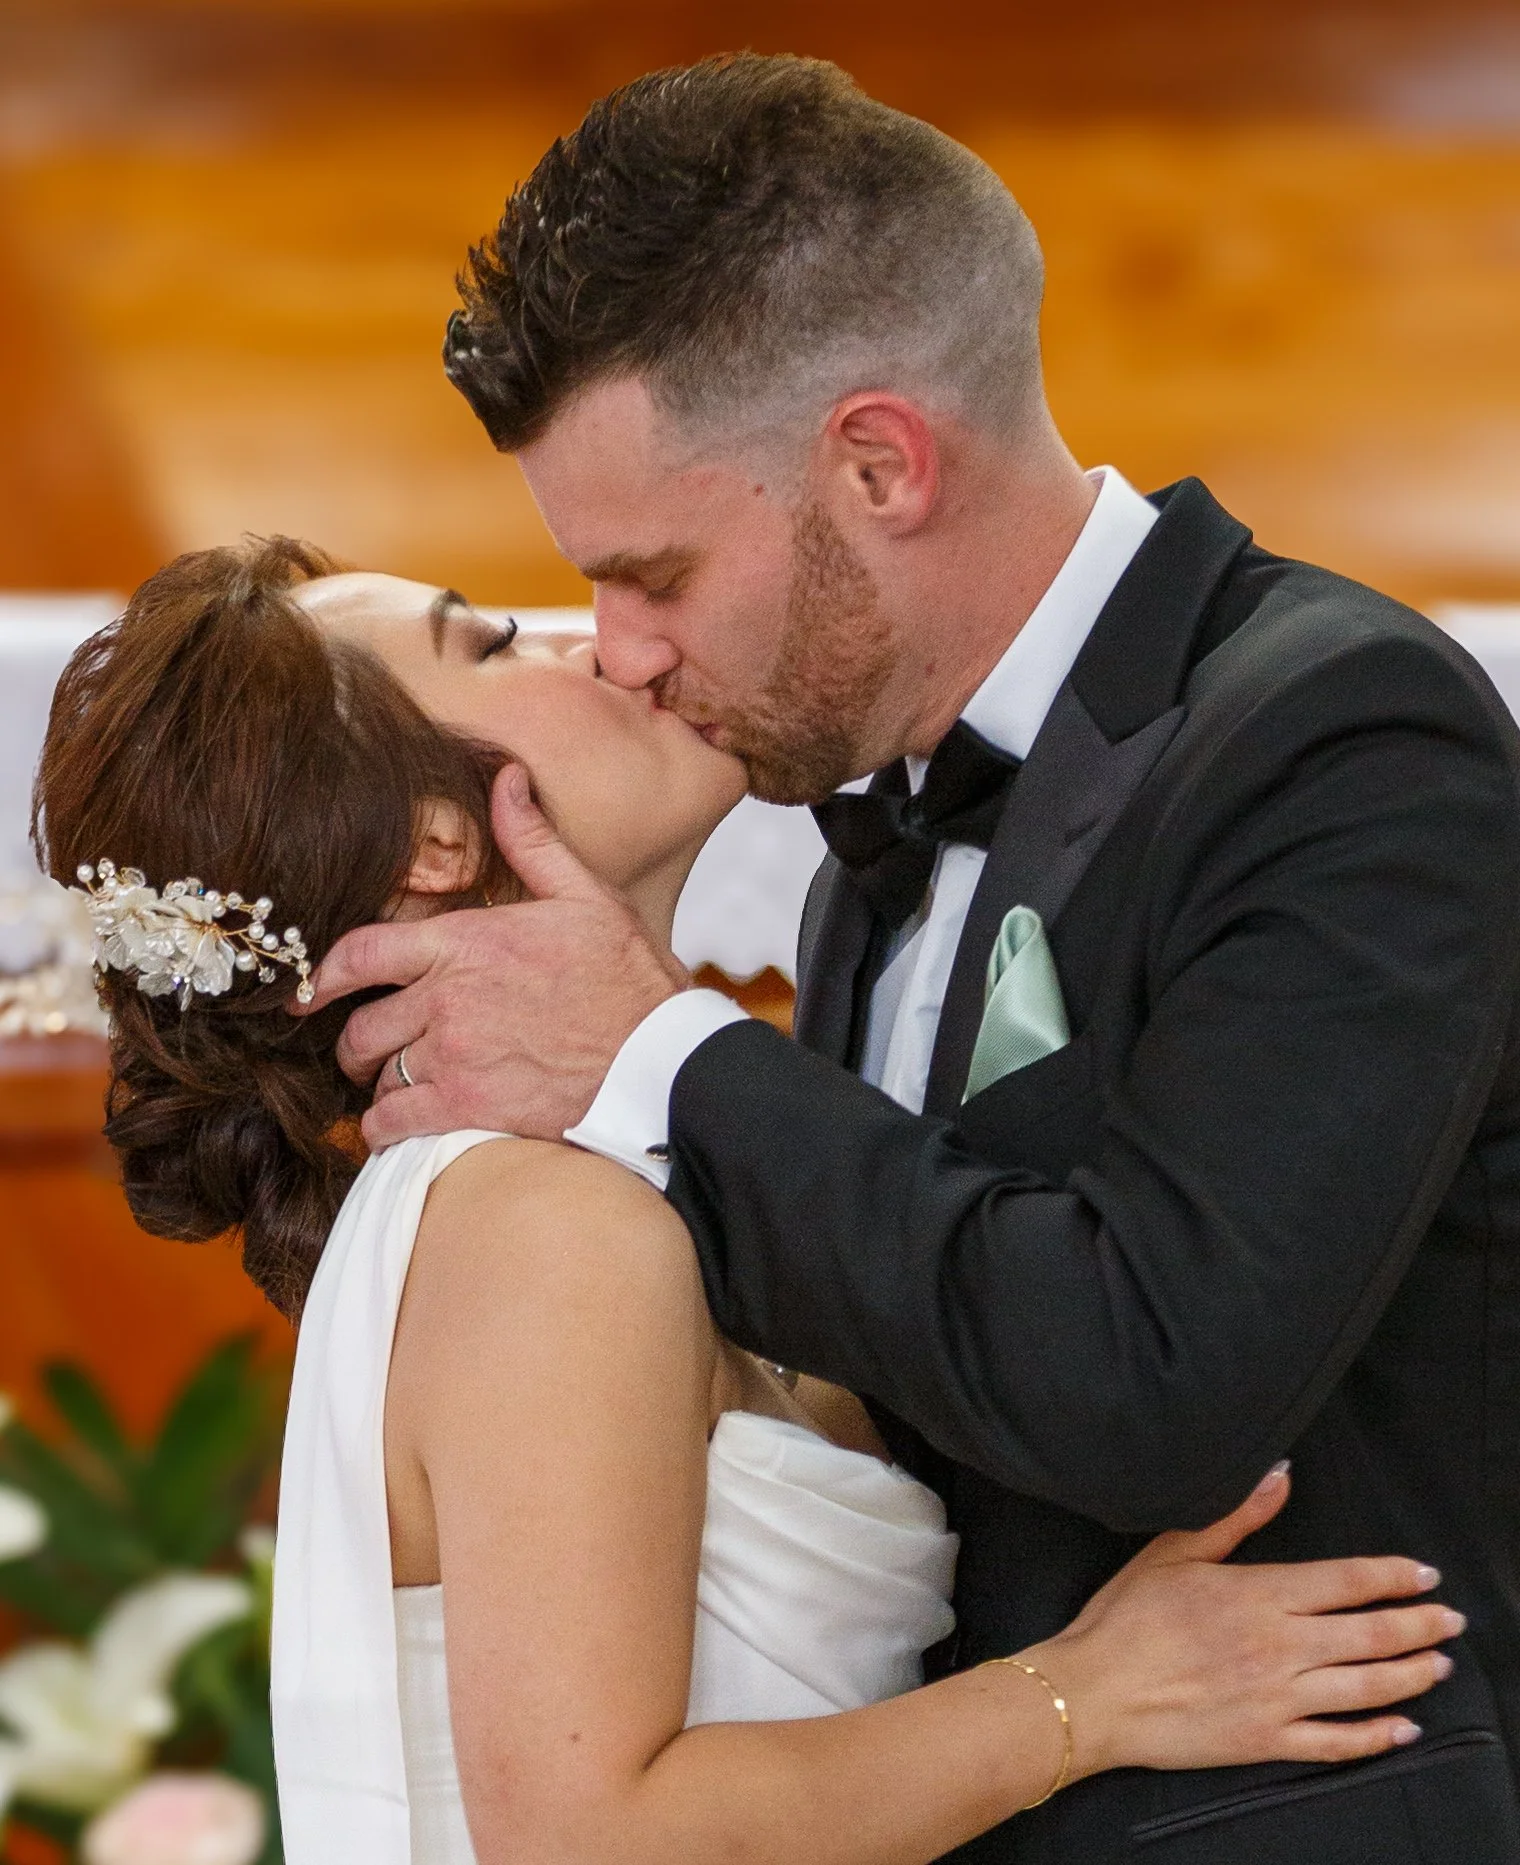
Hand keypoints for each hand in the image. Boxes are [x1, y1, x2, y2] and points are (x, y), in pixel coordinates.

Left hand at [299, 766, 685, 1146]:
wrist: (660, 1059)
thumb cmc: (629, 978)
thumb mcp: (586, 896)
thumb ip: (531, 841)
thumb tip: (507, 780)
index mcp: (466, 942)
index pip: (362, 952)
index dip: (323, 975)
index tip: (309, 992)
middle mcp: (447, 998)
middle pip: (360, 1025)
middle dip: (355, 1042)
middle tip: (366, 1052)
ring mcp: (454, 1055)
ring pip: (376, 1075)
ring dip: (376, 1085)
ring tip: (391, 1088)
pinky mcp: (468, 1108)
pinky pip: (393, 1123)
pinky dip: (384, 1130)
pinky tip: (394, 1128)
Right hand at [1025, 1465, 1459, 1780]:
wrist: (1095, 1692)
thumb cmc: (1126, 1618)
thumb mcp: (1175, 1550)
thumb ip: (1236, 1514)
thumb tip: (1279, 1473)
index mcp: (1259, 1594)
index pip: (1347, 1580)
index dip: (1392, 1576)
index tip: (1423, 1575)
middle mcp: (1280, 1646)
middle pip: (1371, 1634)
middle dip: (1420, 1625)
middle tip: (1451, 1620)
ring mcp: (1278, 1698)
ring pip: (1366, 1688)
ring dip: (1411, 1675)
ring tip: (1439, 1666)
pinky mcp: (1267, 1742)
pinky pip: (1337, 1743)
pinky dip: (1377, 1737)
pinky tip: (1402, 1729)